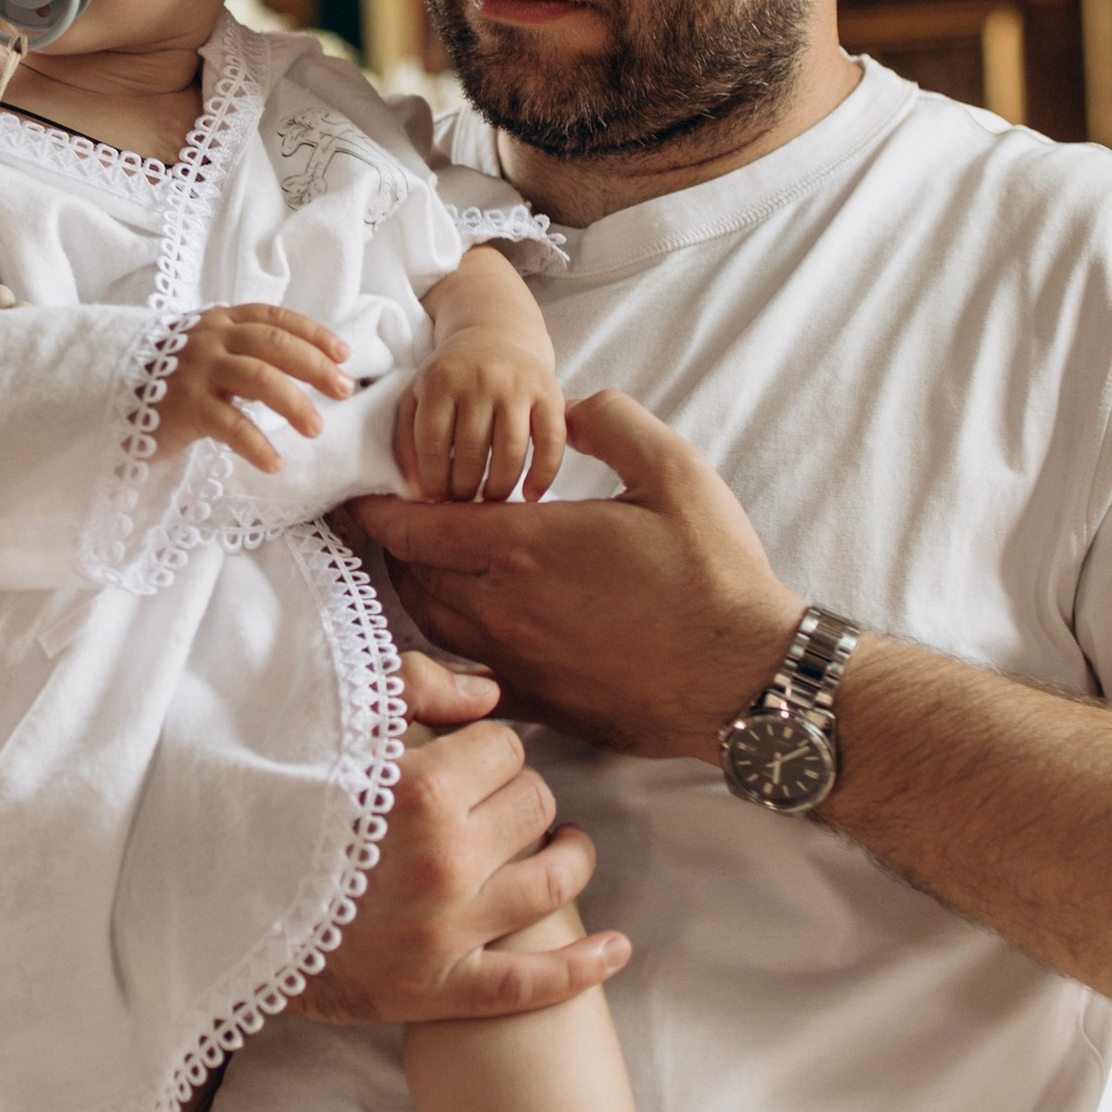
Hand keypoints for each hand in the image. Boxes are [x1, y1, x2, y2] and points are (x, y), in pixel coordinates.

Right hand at [155, 304, 350, 475]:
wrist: (108, 396)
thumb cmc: (170, 379)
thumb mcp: (208, 352)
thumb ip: (245, 350)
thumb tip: (306, 363)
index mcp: (220, 323)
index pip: (275, 318)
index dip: (313, 332)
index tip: (344, 353)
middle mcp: (210, 340)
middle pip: (275, 344)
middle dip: (316, 366)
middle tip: (345, 389)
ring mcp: (196, 371)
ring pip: (259, 379)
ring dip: (295, 404)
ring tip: (316, 429)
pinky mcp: (183, 407)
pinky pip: (229, 425)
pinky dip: (256, 445)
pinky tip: (273, 464)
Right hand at [294, 650, 627, 1023]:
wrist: (216, 905)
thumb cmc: (275, 806)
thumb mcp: (329, 724)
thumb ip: (414, 685)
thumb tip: (490, 695)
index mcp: (421, 789)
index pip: (506, 747)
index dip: (490, 748)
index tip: (467, 760)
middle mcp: (446, 859)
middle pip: (538, 806)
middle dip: (524, 796)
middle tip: (497, 804)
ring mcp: (448, 930)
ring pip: (557, 880)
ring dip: (570, 857)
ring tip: (564, 849)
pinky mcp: (439, 989)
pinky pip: (533, 984)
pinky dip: (584, 968)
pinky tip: (616, 948)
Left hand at [348, 392, 799, 763]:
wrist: (746, 677)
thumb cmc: (715, 574)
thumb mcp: (674, 470)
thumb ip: (610, 420)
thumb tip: (568, 408)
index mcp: (523, 546)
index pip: (413, 525)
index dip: (380, 506)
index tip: (365, 492)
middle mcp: (502, 608)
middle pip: (411, 573)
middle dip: (396, 543)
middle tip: (397, 520)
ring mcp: (515, 663)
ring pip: (429, 624)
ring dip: (419, 589)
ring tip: (428, 563)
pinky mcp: (536, 703)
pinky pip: (464, 676)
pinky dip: (449, 648)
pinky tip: (470, 627)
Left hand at [395, 331, 568, 504]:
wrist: (496, 333)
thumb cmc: (451, 376)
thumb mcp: (417, 396)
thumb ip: (406, 442)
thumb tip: (415, 494)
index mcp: (441, 381)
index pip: (432, 443)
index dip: (433, 479)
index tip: (437, 497)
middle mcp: (480, 380)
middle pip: (471, 452)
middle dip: (465, 489)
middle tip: (464, 502)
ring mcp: (517, 385)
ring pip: (510, 452)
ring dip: (499, 487)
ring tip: (490, 499)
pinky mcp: (550, 392)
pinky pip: (551, 442)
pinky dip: (543, 474)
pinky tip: (530, 494)